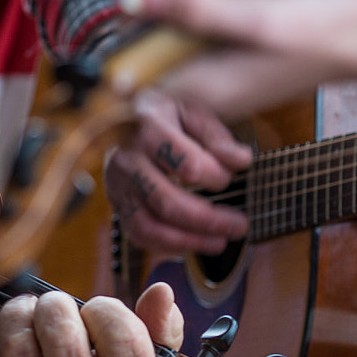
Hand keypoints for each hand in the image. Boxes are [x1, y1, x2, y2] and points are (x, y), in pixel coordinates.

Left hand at [0, 284, 182, 356]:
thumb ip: (157, 329)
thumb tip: (162, 292)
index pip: (124, 336)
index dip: (103, 309)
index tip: (92, 314)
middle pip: (63, 332)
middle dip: (54, 306)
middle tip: (53, 313)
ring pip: (19, 340)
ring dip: (18, 316)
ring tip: (26, 323)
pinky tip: (6, 355)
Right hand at [105, 90, 250, 253]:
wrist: (127, 115)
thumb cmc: (168, 114)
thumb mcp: (193, 110)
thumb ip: (217, 136)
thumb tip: (241, 161)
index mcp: (148, 128)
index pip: (187, 165)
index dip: (217, 178)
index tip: (235, 177)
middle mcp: (127, 158)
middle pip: (166, 202)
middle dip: (209, 220)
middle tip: (240, 225)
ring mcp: (117, 183)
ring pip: (149, 226)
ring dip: (189, 241)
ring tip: (219, 242)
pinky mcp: (116, 201)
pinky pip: (138, 234)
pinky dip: (167, 246)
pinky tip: (192, 242)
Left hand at [123, 0, 356, 116]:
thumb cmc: (326, 32)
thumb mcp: (255, 20)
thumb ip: (191, 11)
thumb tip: (127, 0)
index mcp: (198, 82)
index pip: (133, 58)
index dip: (136, 19)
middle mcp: (204, 61)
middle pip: (159, 8)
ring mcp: (224, 35)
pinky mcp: (244, 11)